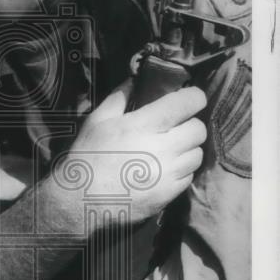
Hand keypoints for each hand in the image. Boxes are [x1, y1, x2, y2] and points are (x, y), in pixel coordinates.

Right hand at [56, 79, 206, 219]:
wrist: (80, 200)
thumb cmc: (87, 156)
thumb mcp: (97, 121)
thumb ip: (119, 97)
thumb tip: (135, 79)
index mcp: (146, 124)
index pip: (190, 102)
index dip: (193, 97)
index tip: (187, 99)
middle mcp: (164, 147)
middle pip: (199, 129)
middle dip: (189, 125)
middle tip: (174, 128)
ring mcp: (169, 173)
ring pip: (197, 154)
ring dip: (187, 149)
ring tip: (170, 151)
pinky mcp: (170, 194)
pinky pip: (189, 177)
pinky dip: (181, 171)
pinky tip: (162, 171)